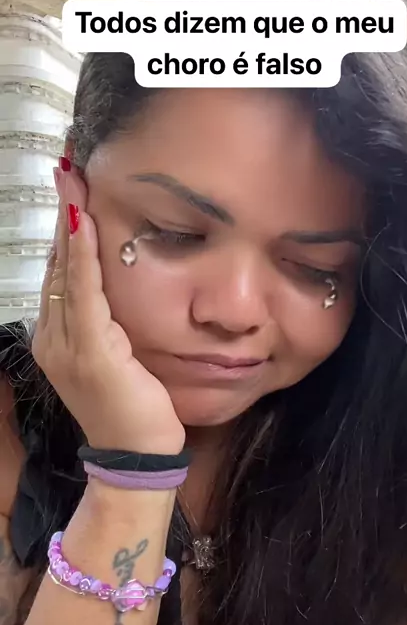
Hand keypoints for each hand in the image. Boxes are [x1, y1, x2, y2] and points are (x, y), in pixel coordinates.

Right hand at [32, 163, 184, 454]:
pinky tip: (82, 220)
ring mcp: (65, 344)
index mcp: (58, 339)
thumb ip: (109, 324)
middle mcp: (52, 337)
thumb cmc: (135, 409)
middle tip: (68, 167)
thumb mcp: (120, 358)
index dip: (66, 230)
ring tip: (72, 178)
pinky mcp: (88, 350)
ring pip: (66, 271)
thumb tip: (117, 291)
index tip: (72, 190)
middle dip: (64, 214)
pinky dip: (81, 253)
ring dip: (70, 221)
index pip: (62, 274)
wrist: (136, 457)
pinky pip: (83, 291)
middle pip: (57, 264)